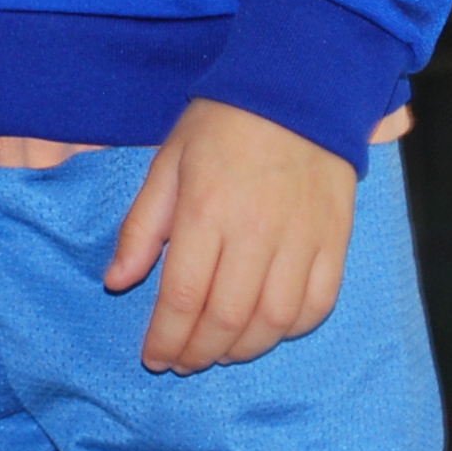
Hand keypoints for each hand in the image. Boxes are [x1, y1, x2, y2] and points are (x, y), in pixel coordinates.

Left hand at [104, 99, 354, 374]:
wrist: (297, 88)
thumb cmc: (221, 125)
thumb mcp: (167, 163)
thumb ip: (142, 227)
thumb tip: (116, 282)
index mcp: (206, 209)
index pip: (183, 295)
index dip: (166, 337)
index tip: (154, 357)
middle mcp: (256, 230)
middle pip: (227, 318)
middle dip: (199, 352)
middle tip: (183, 362)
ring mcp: (302, 238)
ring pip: (274, 321)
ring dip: (243, 349)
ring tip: (220, 351)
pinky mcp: (335, 239)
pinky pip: (317, 303)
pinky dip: (291, 329)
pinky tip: (268, 329)